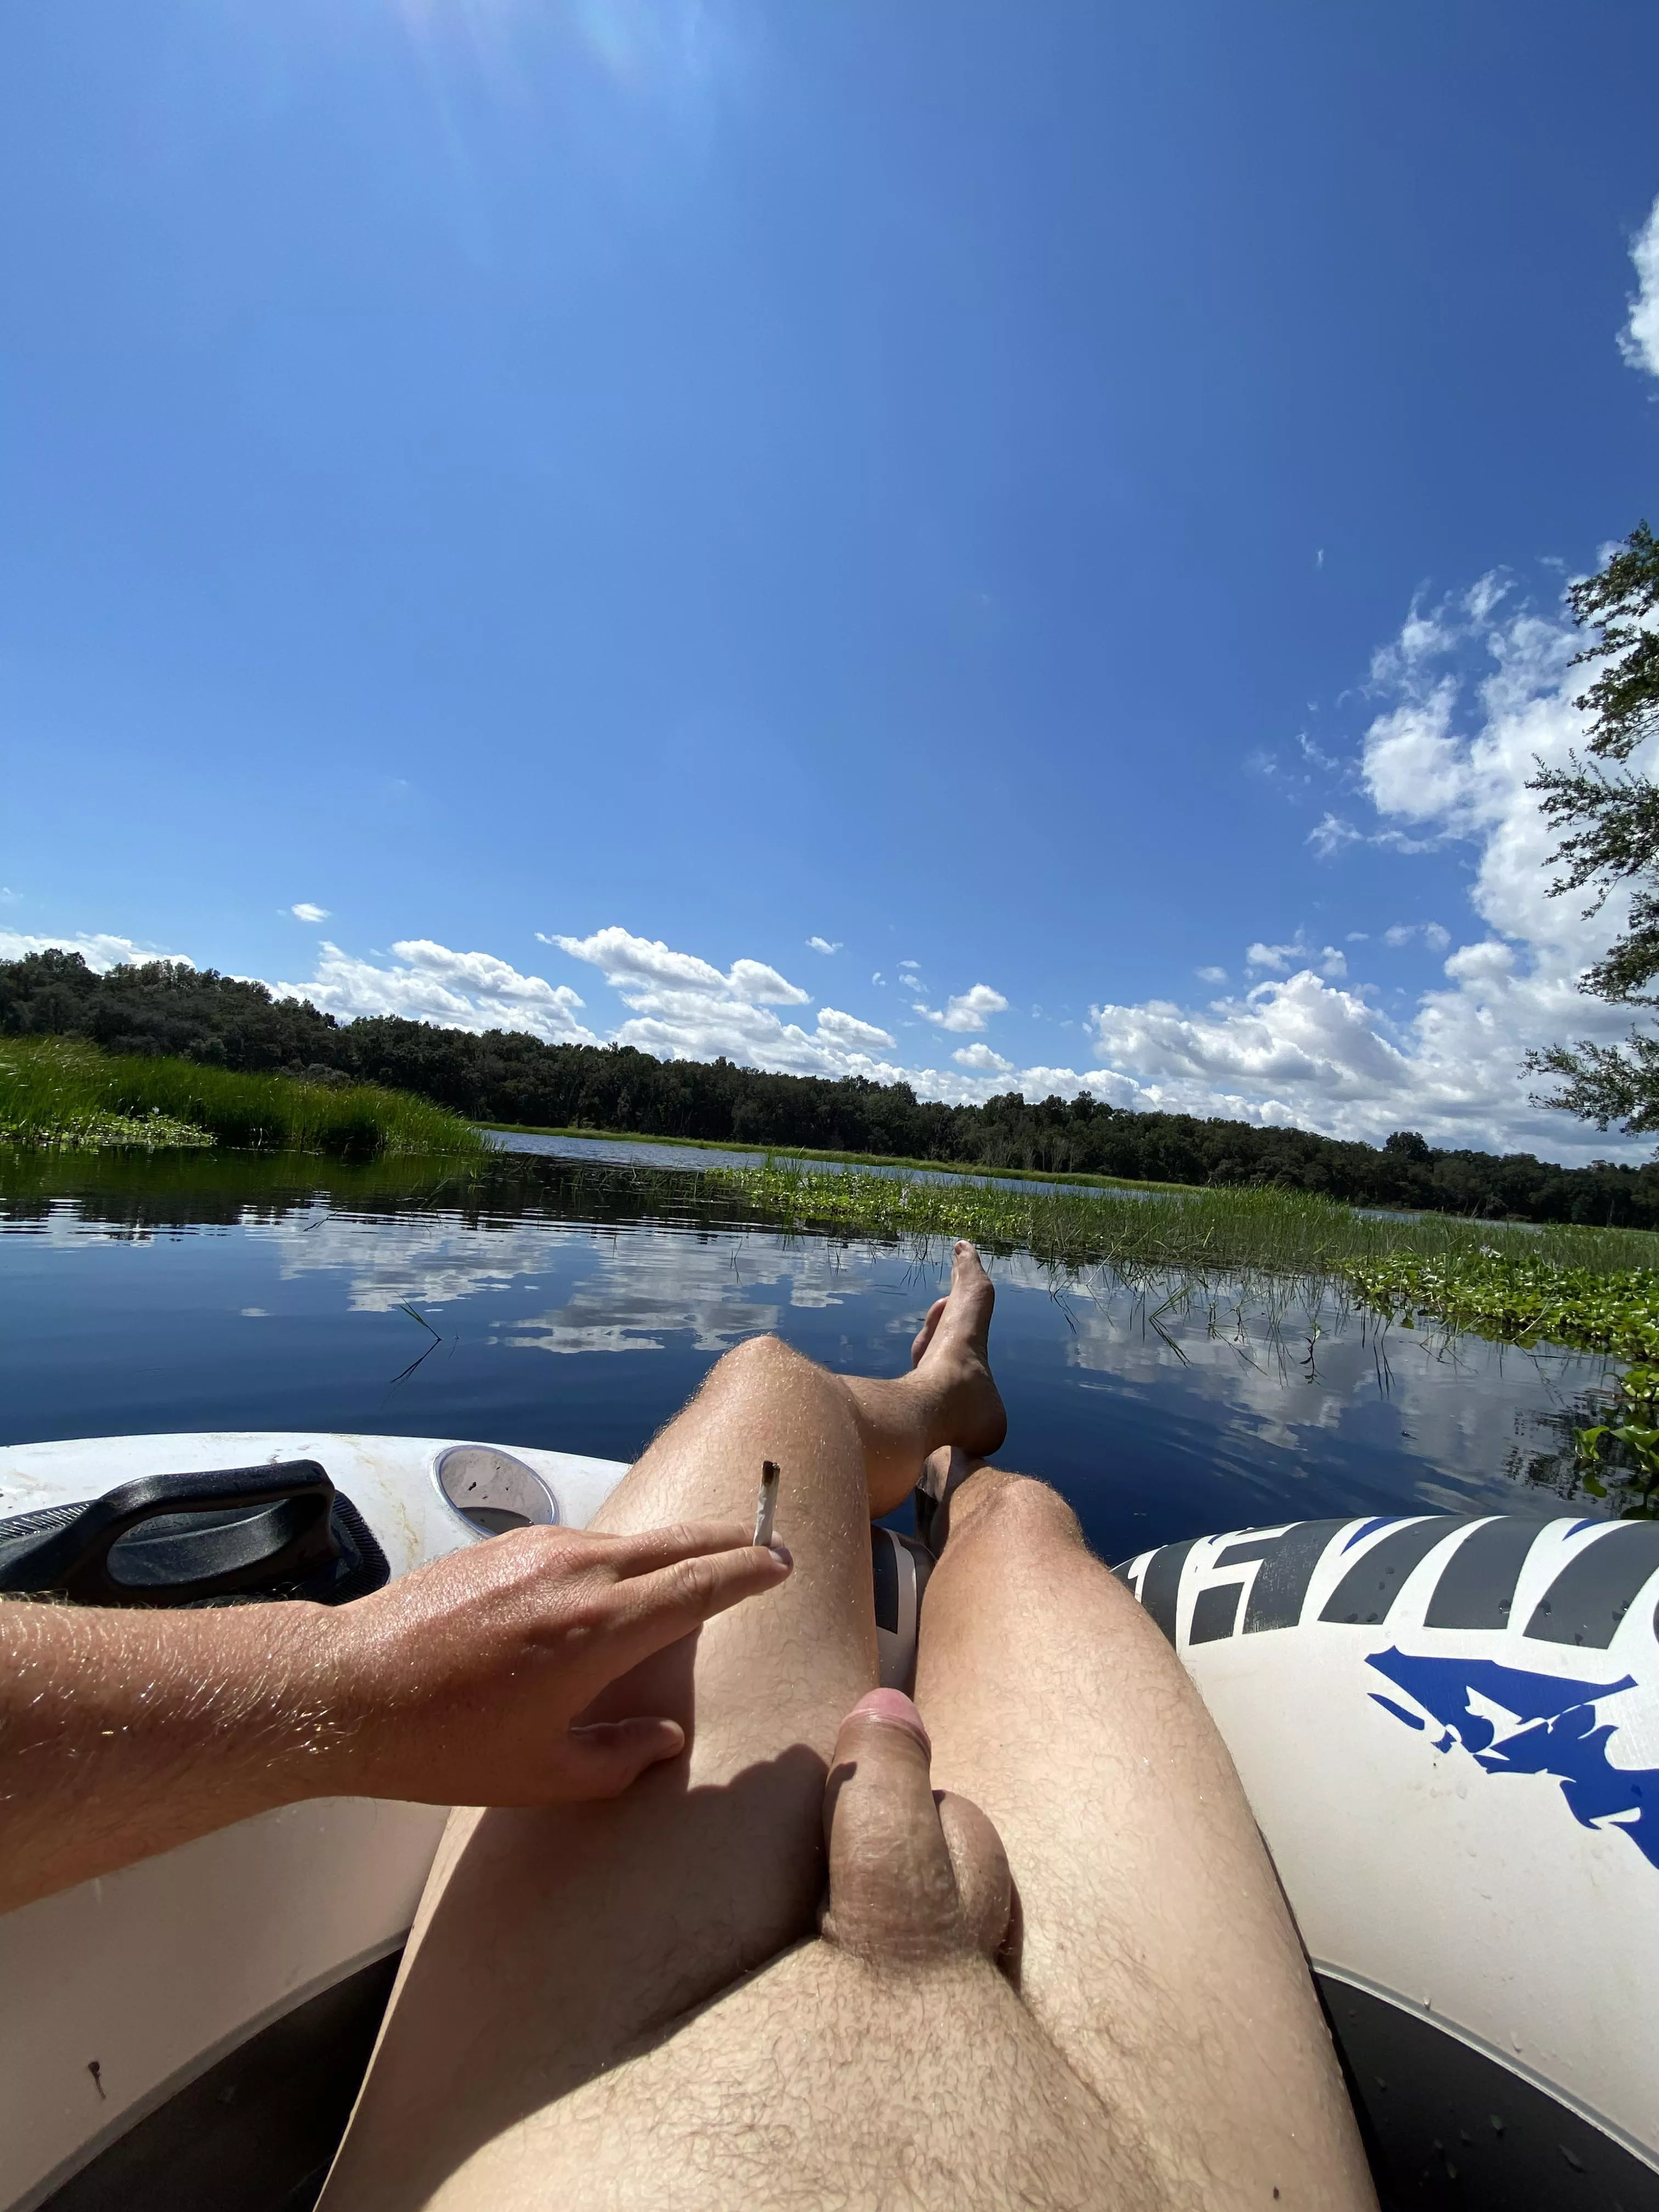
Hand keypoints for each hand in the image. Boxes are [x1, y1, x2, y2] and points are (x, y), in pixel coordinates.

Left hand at [309, 1520, 791, 1805]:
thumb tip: (664, 1735)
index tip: (782, 1564)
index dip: (751, 1571)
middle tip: (765, 1548)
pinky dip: (618, 1556)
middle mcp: (578, 1571)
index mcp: (600, 1628)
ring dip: (671, 1551)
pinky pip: (583, 1544)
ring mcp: (538, 1550)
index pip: (703, 1584)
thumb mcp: (544, 1774)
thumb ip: (620, 1755)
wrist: (343, 1689)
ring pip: (629, 1541)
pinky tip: (615, 1584)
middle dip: (729, 1543)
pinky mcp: (504, 1545)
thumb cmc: (442, 1744)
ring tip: (697, 1568)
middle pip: (678, 1543)